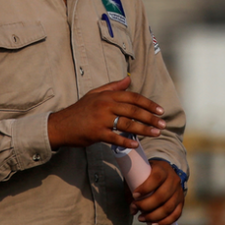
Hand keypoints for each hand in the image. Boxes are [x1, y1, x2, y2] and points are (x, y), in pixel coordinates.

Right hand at [47, 76, 165, 149]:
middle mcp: (105, 105)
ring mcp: (101, 119)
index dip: (149, 104)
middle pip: (133, 110)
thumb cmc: (80, 109)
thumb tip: (129, 79)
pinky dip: (127, 141)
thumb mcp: (95, 94)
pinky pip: (115, 138)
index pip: (133, 97)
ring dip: (144, 129)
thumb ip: (113, 86)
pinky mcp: (96, 133)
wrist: (61, 124)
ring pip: (127, 124)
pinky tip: (136, 144)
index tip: (160, 111)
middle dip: (151, 118)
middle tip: (163, 124)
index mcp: (107, 95)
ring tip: (156, 133)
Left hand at [130, 160, 183, 224]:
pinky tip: (154, 224)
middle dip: (147, 206)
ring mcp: (179, 191)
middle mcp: (173, 179)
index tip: (134, 195)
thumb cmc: (147, 174)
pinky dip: (164, 222)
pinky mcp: (181, 201)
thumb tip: (132, 208)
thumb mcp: (139, 174)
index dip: (145, 188)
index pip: (156, 178)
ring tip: (142, 218)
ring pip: (168, 207)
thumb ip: (132, 188)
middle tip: (135, 209)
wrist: (163, 173)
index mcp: (162, 168)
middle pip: (162, 196)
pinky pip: (175, 215)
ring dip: (154, 216)